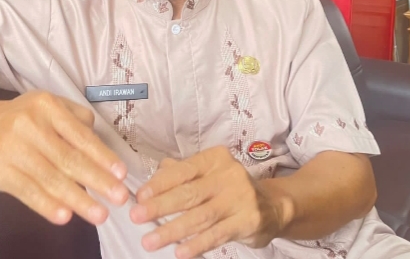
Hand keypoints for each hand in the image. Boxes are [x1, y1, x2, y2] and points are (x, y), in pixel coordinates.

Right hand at [0, 91, 128, 225]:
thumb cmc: (18, 118)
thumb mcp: (46, 106)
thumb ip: (75, 119)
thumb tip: (100, 146)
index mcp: (47, 106)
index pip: (80, 135)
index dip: (102, 156)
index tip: (121, 174)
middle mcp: (29, 124)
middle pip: (68, 158)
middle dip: (97, 180)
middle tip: (119, 198)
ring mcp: (11, 147)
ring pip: (50, 177)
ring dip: (78, 199)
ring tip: (99, 214)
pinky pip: (27, 190)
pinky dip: (47, 204)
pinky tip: (65, 216)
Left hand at [129, 146, 293, 258]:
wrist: (272, 206)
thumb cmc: (229, 188)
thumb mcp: (208, 173)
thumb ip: (181, 173)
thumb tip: (152, 178)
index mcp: (214, 159)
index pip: (183, 170)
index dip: (160, 183)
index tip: (139, 196)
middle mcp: (228, 175)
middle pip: (189, 193)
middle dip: (160, 206)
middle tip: (136, 216)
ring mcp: (240, 199)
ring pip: (200, 216)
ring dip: (172, 230)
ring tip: (149, 241)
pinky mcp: (248, 221)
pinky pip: (217, 235)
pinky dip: (196, 244)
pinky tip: (179, 252)